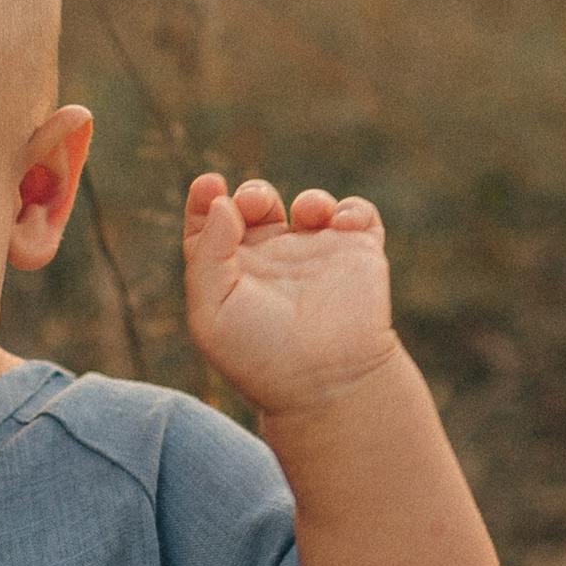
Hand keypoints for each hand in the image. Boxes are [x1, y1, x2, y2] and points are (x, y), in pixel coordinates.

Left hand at [181, 174, 397, 421]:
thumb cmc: (260, 356)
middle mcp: (274, 264)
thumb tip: (221, 204)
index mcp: (233, 275)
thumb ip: (207, 254)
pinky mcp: (359, 255)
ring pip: (311, 205)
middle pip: (258, 206)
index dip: (206, 199)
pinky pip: (358, 214)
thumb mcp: (211, 311)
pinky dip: (351, 207)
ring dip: (309, 199)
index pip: (212, 226)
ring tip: (309, 214)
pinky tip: (339, 223)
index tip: (210, 184)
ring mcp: (318, 257)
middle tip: (257, 205)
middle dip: (256, 193)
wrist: (325, 382)